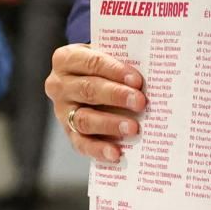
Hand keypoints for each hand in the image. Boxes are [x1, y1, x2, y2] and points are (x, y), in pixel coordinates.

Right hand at [45, 43, 145, 163]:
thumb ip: (120, 60)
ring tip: (132, 128)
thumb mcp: (106, 56)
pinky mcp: (68, 132)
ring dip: (110, 124)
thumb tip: (151, 74)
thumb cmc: (103, 67)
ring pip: (84, 118)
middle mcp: (59, 85)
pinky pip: (81, 143)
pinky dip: (99, 149)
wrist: (86, 82)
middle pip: (88, 90)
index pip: (91, 62)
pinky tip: (116, 153)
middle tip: (140, 102)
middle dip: (116, 96)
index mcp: (66, 59)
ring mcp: (61, 111)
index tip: (137, 80)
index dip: (114, 70)